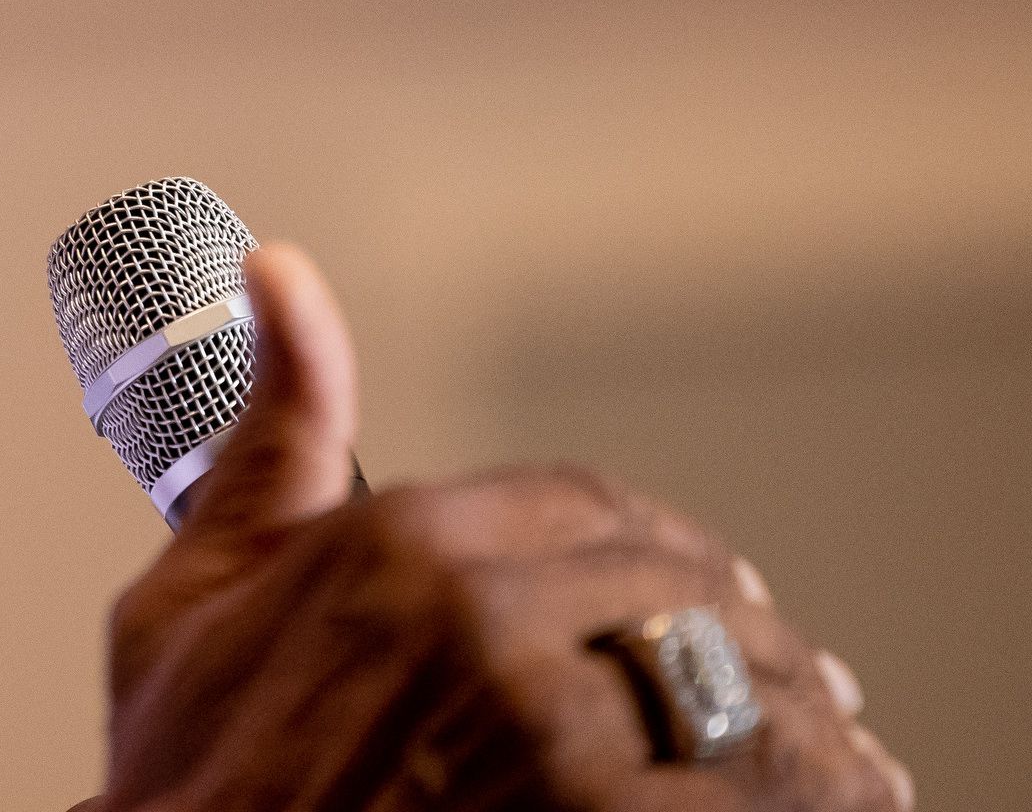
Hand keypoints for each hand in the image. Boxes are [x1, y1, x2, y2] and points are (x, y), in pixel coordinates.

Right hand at [96, 246, 913, 810]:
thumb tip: (279, 273)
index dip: (659, 553)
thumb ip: (270, 435)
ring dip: (813, 735)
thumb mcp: (192, 596)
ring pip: (748, 702)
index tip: (700, 592)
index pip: (591, 508)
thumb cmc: (185, 782)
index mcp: (401, 538)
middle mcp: (485, 616)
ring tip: (845, 770)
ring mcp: (549, 734)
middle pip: (686, 600)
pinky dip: (823, 807)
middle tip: (802, 694)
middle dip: (752, 648)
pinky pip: (761, 803)